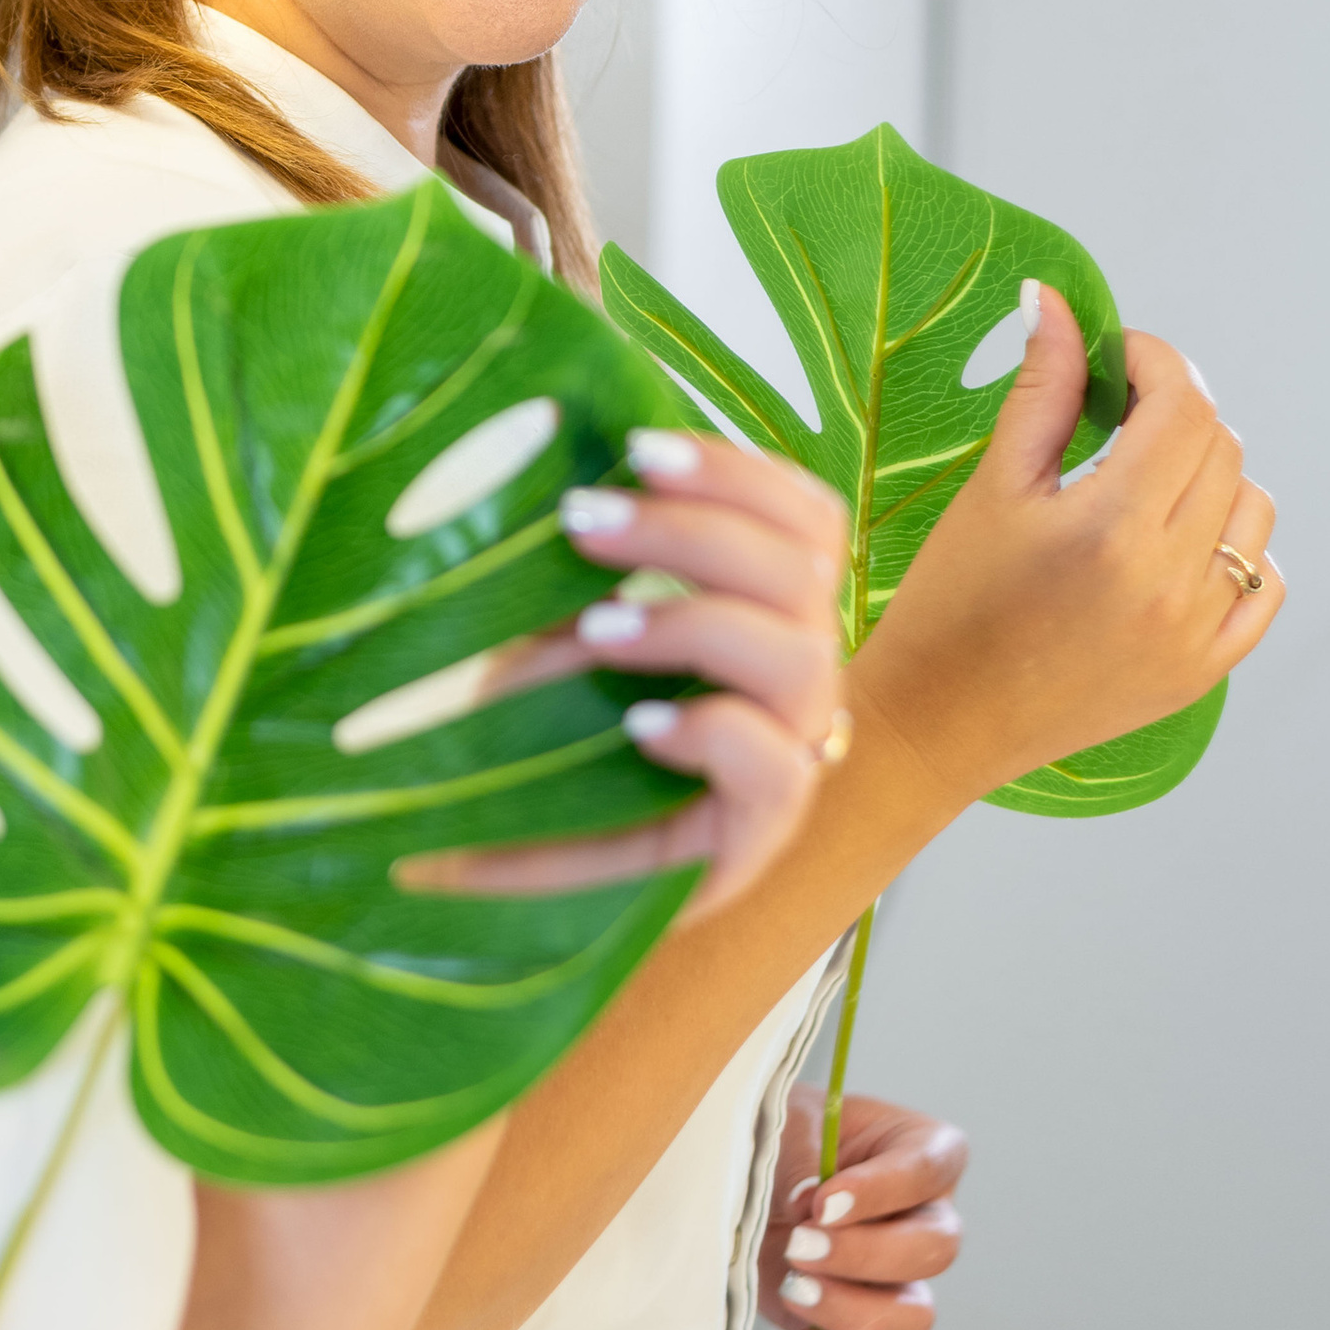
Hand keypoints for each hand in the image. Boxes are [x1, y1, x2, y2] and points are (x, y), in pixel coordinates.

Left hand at [412, 429, 850, 909]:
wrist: (526, 881)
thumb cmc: (546, 741)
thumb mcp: (553, 629)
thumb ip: (574, 560)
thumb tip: (533, 448)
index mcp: (766, 607)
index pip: (804, 517)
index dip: (735, 472)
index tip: (637, 448)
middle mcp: (792, 672)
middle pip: (801, 571)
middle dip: (691, 530)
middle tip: (581, 520)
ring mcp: (786, 753)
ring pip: (802, 658)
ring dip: (694, 621)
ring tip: (597, 627)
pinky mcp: (757, 835)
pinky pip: (777, 770)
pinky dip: (711, 731)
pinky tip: (640, 724)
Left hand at [759, 1084, 965, 1329]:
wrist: (735, 1175)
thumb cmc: (774, 1134)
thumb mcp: (784, 1121)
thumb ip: (801, 1154)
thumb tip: (810, 1201)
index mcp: (921, 1153)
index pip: (929, 1170)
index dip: (881, 1192)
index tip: (823, 1201)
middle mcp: (921, 1221)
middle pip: (936, 1251)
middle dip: (864, 1254)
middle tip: (799, 1245)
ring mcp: (893, 1284)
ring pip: (914, 1319)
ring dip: (852, 1312)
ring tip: (792, 1286)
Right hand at [853, 291, 1280, 813]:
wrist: (939, 722)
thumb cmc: (948, 606)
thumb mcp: (991, 486)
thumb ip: (1043, 388)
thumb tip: (1058, 303)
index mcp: (1111, 528)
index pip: (1182, 405)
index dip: (1155, 361)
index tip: (1117, 358)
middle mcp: (1169, 582)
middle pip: (1221, 449)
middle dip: (1175, 412)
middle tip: (1117, 415)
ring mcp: (1195, 632)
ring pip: (1253, 510)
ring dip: (1210, 477)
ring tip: (1143, 483)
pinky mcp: (1203, 669)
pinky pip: (1263, 585)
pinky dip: (1235, 550)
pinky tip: (1178, 544)